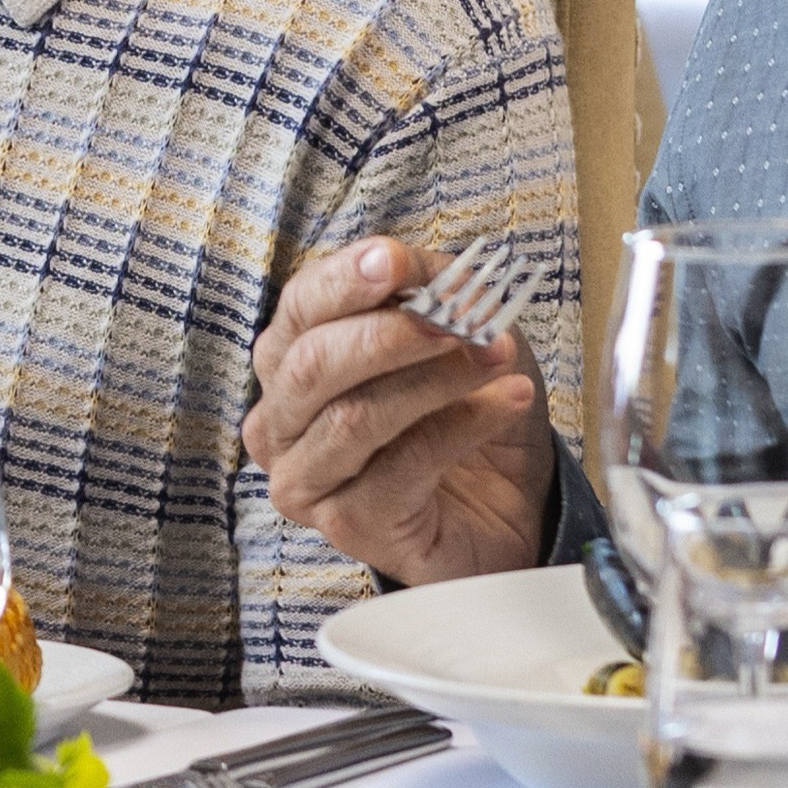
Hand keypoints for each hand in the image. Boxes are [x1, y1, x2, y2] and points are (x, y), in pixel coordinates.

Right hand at [246, 231, 546, 586]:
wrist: (505, 505)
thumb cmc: (465, 413)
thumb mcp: (456, 335)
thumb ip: (434, 296)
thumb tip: (435, 271)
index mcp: (290, 361)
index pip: (300, 308)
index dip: (347, 279)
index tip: (396, 260)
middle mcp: (279, 421)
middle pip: (314, 365)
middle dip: (390, 334)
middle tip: (456, 316)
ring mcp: (305, 481)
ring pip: (355, 417)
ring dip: (436, 379)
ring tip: (496, 355)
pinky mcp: (349, 526)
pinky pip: (404, 465)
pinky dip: (465, 424)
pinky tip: (508, 400)